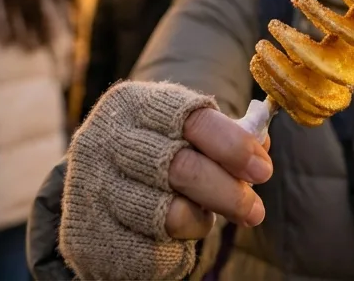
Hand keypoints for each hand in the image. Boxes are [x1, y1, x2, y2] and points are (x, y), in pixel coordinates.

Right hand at [59, 82, 272, 280]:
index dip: (234, 146)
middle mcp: (107, 140)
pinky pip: (149, 249)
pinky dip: (175, 248)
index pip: (193, 120)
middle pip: (181, 168)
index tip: (264, 171)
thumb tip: (261, 146)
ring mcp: (93, 186)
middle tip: (256, 211)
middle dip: (228, 193)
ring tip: (209, 219)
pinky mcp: (90, 231)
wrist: (95, 181)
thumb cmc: (155, 148)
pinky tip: (180, 236)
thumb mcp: (181, 129)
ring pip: (167, 213)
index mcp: (133, 103)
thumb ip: (223, 135)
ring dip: (201, 222)